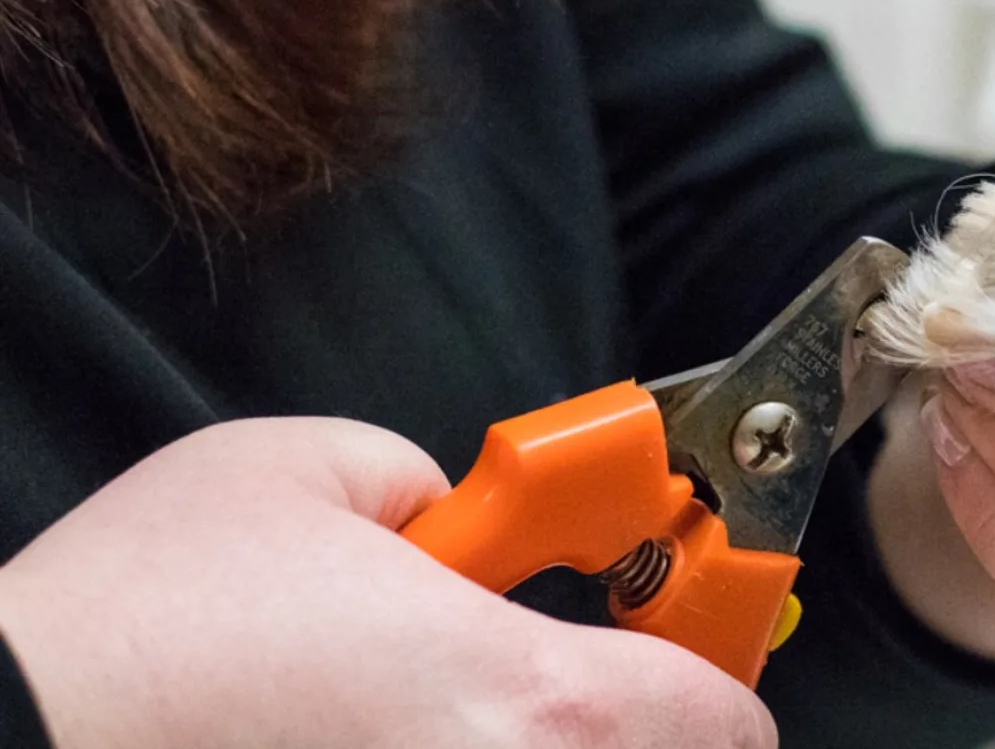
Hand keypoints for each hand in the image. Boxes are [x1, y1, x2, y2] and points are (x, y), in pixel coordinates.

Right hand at [0, 418, 775, 747]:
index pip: (724, 719)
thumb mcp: (312, 472)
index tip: (687, 622)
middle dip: (643, 717)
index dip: (714, 659)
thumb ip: (439, 488)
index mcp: (526, 703)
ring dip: (547, 745)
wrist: (11, 738)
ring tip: (456, 705)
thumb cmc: (139, 629)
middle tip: (582, 664)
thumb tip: (464, 525)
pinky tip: (397, 740)